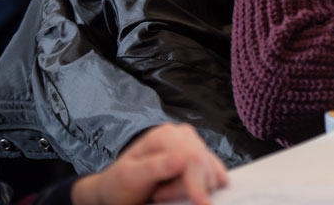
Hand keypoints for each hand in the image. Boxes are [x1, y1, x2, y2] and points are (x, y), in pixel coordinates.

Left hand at [70, 123, 226, 204]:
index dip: (198, 182)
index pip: (192, 157)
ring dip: (193, 188)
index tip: (201, 204)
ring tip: (165, 191)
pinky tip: (183, 189)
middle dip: (188, 188)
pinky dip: (203, 187)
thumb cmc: (120, 183)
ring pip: (211, 172)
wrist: (118, 189)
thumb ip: (153, 167)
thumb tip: (181, 160)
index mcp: (165, 135)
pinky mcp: (201, 159)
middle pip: (203, 165)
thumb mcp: (129, 176)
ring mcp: (194, 146)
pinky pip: (215, 175)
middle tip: (158, 195)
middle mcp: (183, 135)